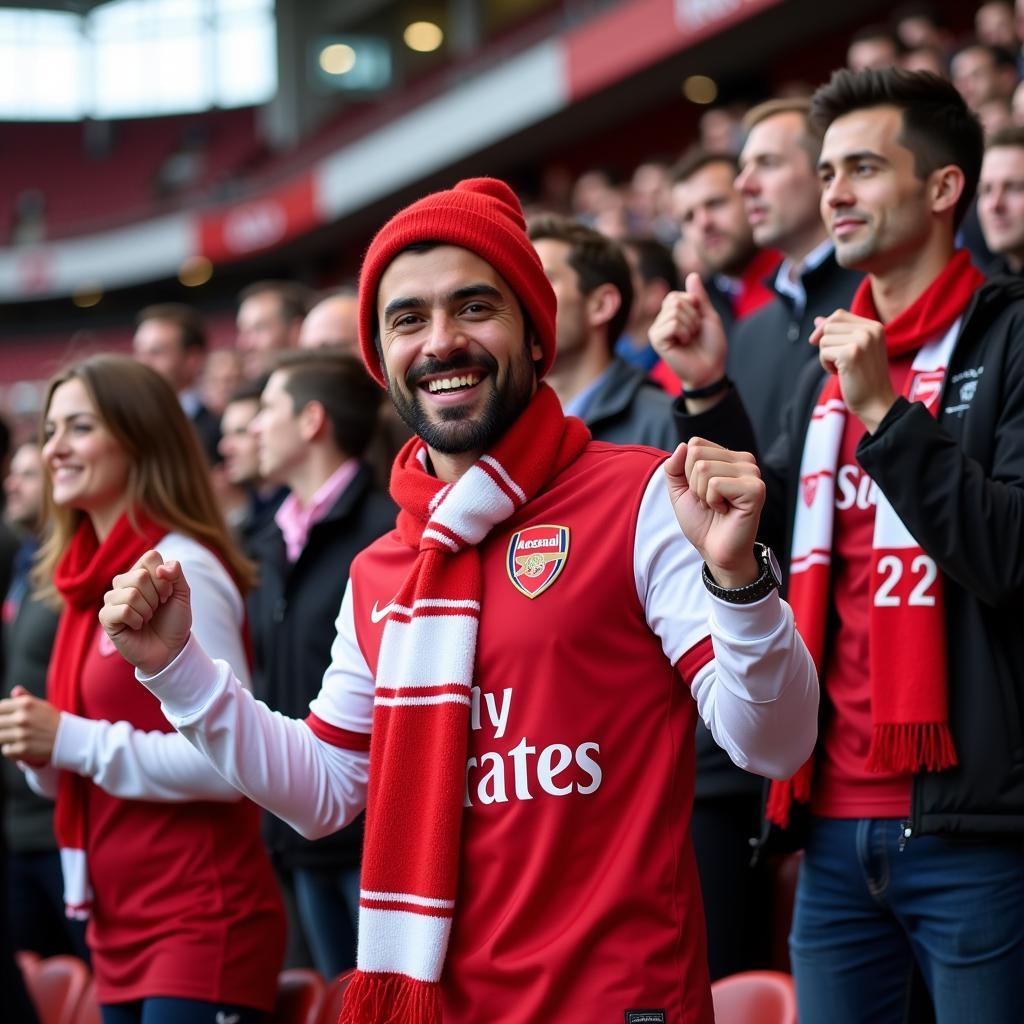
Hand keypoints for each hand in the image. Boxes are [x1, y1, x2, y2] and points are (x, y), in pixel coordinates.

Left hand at [0, 687, 59, 765]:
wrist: (70, 738)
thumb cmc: (53, 721)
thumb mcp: (42, 705)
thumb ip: (25, 698)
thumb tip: (15, 690)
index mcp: (26, 704)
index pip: (0, 707)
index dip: (2, 713)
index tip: (6, 718)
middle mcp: (22, 718)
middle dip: (2, 726)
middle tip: (11, 729)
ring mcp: (21, 734)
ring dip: (5, 737)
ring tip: (15, 737)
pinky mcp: (22, 749)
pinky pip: (6, 750)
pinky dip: (11, 749)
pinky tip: (20, 746)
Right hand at [99, 551, 191, 676]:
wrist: (170, 649)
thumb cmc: (173, 620)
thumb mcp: (182, 594)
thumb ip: (176, 573)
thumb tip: (160, 568)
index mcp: (141, 572)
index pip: (150, 557)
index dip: (165, 577)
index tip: (168, 594)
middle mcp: (123, 582)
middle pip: (140, 576)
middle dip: (157, 596)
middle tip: (157, 608)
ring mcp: (112, 599)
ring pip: (132, 594)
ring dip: (147, 610)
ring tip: (147, 618)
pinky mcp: (106, 617)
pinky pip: (123, 610)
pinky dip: (137, 620)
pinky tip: (137, 626)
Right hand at [649, 274, 728, 401]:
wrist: (711, 368)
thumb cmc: (711, 345)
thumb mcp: (708, 316)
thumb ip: (699, 297)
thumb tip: (693, 275)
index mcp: (672, 314)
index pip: (677, 295)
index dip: (694, 305)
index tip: (698, 323)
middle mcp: (662, 320)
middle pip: (675, 300)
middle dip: (693, 315)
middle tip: (694, 332)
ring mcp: (657, 330)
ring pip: (674, 311)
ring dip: (690, 325)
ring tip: (690, 339)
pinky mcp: (657, 340)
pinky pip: (672, 324)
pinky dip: (684, 332)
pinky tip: (683, 343)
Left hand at [666, 438, 762, 587]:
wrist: (714, 550)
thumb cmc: (702, 521)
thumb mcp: (679, 491)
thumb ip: (674, 467)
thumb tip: (683, 445)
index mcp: (729, 456)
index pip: (694, 444)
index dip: (687, 472)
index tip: (702, 492)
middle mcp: (744, 461)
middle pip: (697, 454)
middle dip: (694, 484)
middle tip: (710, 501)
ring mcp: (752, 474)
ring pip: (704, 468)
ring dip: (703, 494)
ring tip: (718, 507)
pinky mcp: (755, 489)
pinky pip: (716, 484)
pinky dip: (713, 501)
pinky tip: (726, 510)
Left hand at [810, 309, 897, 432]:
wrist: (876, 402)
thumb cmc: (864, 378)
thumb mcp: (855, 350)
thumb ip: (840, 333)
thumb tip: (817, 319)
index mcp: (875, 327)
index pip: (839, 315)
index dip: (824, 327)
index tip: (817, 342)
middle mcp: (870, 330)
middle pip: (829, 326)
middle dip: (826, 344)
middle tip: (838, 361)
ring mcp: (862, 341)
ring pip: (824, 339)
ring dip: (826, 356)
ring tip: (842, 368)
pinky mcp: (850, 353)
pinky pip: (823, 353)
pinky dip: (826, 365)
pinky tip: (840, 374)